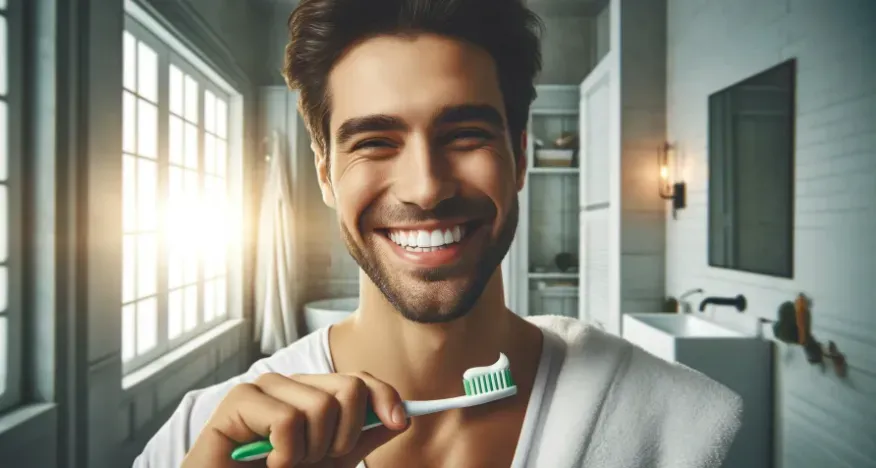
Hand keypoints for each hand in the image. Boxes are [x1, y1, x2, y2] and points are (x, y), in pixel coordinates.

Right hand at [182, 372, 408, 466]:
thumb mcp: (332, 463)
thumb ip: (363, 439)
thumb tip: (402, 417)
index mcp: (313, 394)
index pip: (359, 380)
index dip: (384, 396)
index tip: (400, 421)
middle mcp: (292, 384)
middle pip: (349, 388)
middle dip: (345, 435)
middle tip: (318, 459)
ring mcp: (265, 387)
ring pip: (321, 406)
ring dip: (311, 451)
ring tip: (287, 463)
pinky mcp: (239, 399)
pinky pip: (288, 420)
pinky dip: (286, 454)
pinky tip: (268, 462)